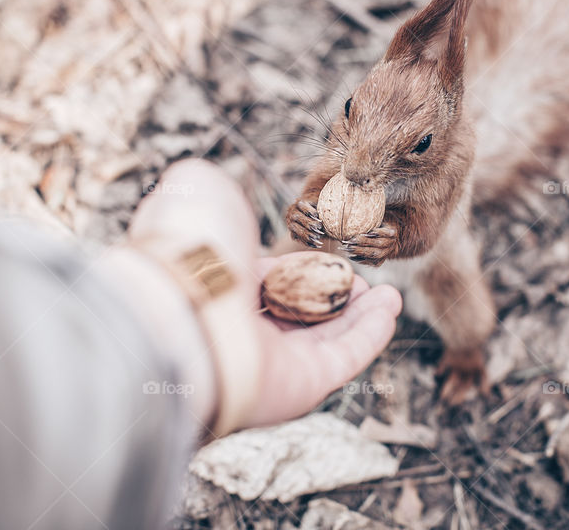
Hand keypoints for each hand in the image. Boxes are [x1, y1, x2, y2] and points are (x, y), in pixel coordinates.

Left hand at [124, 160, 401, 433]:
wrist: (177, 307)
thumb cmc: (186, 246)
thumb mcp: (198, 193)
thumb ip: (210, 186)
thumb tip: (209, 181)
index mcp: (215, 290)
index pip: (267, 283)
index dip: (302, 270)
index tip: (332, 258)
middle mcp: (239, 331)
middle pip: (300, 316)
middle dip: (336, 298)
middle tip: (364, 281)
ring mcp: (269, 364)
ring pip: (326, 340)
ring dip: (361, 317)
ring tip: (391, 295)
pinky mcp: (297, 387)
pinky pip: (343, 358)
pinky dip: (370, 334)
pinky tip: (389, 308)